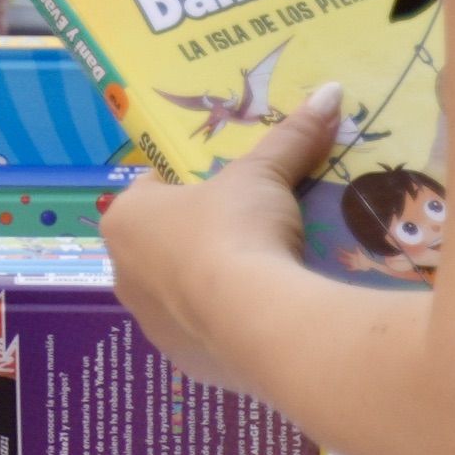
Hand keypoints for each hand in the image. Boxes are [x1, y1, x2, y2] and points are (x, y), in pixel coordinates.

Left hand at [95, 84, 342, 391]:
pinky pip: (207, 335)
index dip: (188, 183)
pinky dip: (230, 324)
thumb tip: (330, 90)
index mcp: (125, 220)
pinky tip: (266, 313)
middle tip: (250, 225)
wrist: (259, 324)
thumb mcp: (265, 176)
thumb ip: (291, 136)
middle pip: (165, 243)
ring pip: (182, 293)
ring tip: (264, 269)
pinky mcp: (185, 364)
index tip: (224, 183)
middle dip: (201, 235)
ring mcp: (151, 325)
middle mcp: (123, 273)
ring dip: (213, 282)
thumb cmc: (238, 232)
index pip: (153, 190)